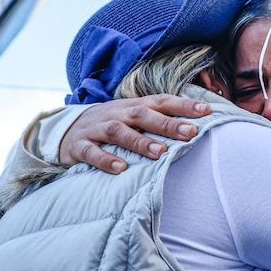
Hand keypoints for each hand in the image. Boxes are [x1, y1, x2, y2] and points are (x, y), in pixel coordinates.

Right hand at [58, 95, 211, 173]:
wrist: (65, 130)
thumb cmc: (110, 125)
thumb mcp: (131, 117)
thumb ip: (158, 119)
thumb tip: (196, 125)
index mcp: (132, 107)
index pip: (160, 101)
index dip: (182, 105)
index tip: (206, 111)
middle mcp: (116, 114)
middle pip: (142, 115)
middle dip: (167, 124)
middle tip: (191, 132)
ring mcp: (97, 129)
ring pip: (119, 132)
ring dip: (140, 141)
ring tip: (160, 152)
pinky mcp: (80, 146)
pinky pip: (91, 152)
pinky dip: (105, 159)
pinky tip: (120, 168)